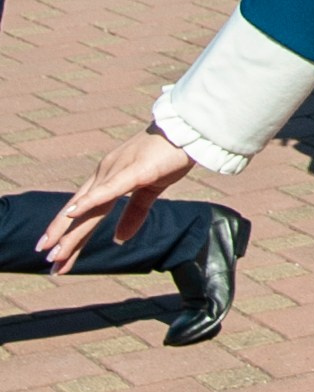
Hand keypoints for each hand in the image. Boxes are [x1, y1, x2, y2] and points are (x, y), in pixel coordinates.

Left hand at [41, 129, 195, 272]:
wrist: (188, 128)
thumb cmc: (169, 155)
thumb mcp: (151, 190)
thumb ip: (134, 213)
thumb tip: (119, 239)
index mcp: (108, 178)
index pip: (83, 212)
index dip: (68, 233)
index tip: (55, 255)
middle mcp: (105, 173)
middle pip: (78, 212)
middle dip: (61, 238)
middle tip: (48, 262)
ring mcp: (117, 171)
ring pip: (88, 207)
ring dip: (70, 230)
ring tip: (54, 252)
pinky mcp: (135, 171)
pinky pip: (109, 190)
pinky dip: (89, 202)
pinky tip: (72, 213)